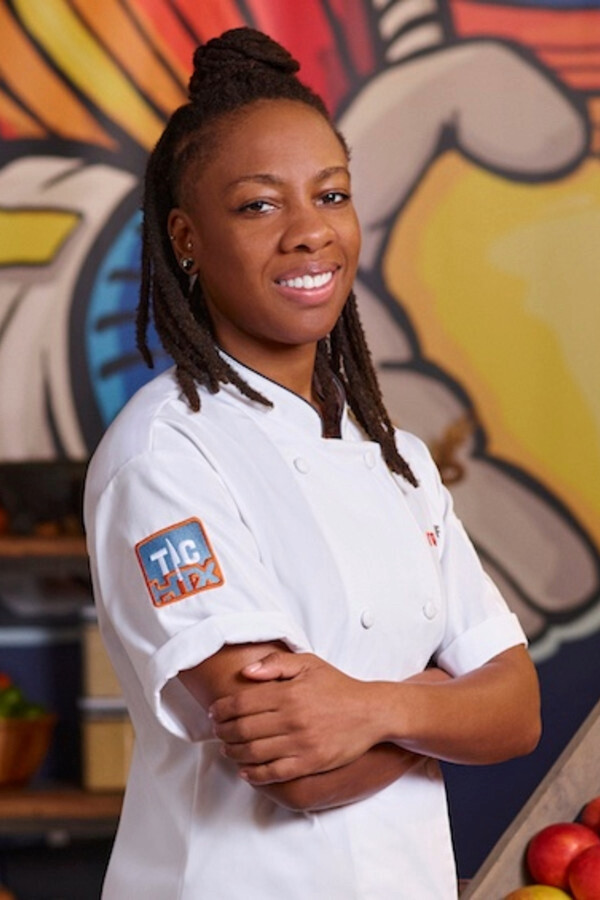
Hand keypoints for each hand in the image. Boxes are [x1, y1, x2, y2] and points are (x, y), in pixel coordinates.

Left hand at [209, 651, 377, 783]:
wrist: (371, 712)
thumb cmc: (337, 686)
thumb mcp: (309, 663)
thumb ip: (275, 663)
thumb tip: (246, 672)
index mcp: (289, 693)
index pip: (242, 703)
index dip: (222, 709)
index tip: (214, 712)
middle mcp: (292, 718)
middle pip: (243, 729)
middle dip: (222, 731)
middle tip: (216, 731)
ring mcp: (301, 743)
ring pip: (254, 752)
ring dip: (233, 752)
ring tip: (227, 748)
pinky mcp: (310, 763)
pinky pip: (274, 773)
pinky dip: (254, 774)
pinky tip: (245, 771)